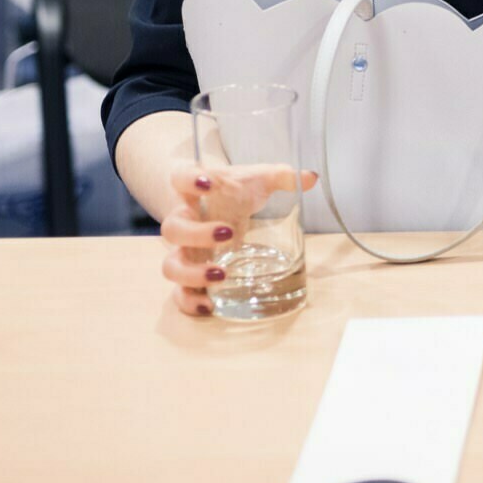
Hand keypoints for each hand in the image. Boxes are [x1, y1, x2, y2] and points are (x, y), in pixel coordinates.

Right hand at [159, 162, 316, 316]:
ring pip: (170, 265)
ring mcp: (182, 250)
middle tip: (228, 234)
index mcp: (192, 192)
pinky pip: (178, 292)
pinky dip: (189, 301)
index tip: (207, 182)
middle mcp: (181, 221)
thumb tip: (311, 177)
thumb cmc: (235, 190)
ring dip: (192, 273)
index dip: (188, 180)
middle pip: (172, 228)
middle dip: (197, 234)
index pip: (179, 178)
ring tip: (222, 275)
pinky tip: (208, 306)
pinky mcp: (188, 274)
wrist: (211, 204)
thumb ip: (281, 176)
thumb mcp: (256, 179)